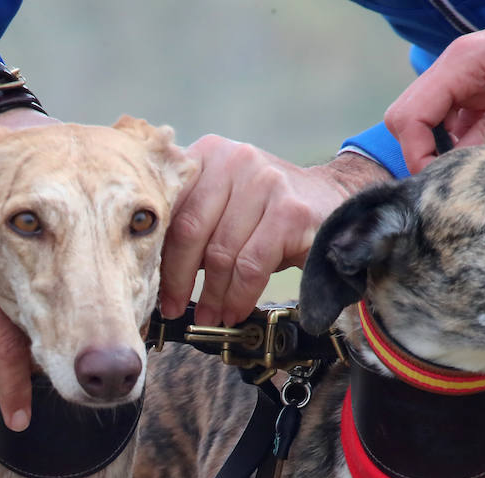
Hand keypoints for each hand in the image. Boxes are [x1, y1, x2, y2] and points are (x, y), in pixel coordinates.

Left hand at [158, 139, 390, 327]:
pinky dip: (239, 295)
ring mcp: (265, 182)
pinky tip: (234, 309)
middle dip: (178, 279)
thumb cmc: (266, 212)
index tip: (152, 286)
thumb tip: (151, 269)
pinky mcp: (290, 211)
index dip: (158, 253)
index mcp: (208, 153)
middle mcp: (235, 159)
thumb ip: (190, 219)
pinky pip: (251, 265)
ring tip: (210, 316)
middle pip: (189, 230)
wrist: (333, 201)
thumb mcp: (224, 204)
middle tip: (173, 308)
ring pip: (220, 253)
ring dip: (212, 294)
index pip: (169, 207)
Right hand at [385, 0, 484, 172]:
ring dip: (444, 148)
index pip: (409, 117)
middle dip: (423, 153)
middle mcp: (458, 66)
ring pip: (431, 121)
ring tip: (474, 170)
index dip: (417, 155)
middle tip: (454, 180)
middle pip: (410, 118)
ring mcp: (470, 75)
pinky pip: (458, 118)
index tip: (441, 183)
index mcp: (464, 64)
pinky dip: (463, 140)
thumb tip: (460, 168)